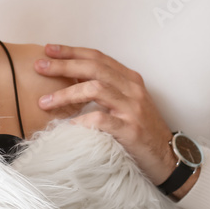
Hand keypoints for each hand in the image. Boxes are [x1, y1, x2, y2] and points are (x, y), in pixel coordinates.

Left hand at [35, 44, 178, 184]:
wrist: (170, 158)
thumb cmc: (142, 131)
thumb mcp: (126, 103)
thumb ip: (105, 90)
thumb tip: (69, 81)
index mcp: (130, 79)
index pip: (98, 57)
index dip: (72, 51)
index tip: (49, 49)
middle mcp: (132, 89)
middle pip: (94, 68)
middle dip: (63, 65)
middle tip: (39, 67)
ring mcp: (132, 109)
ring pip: (95, 89)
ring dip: (66, 93)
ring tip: (44, 101)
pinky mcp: (131, 130)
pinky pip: (101, 120)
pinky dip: (81, 120)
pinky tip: (66, 125)